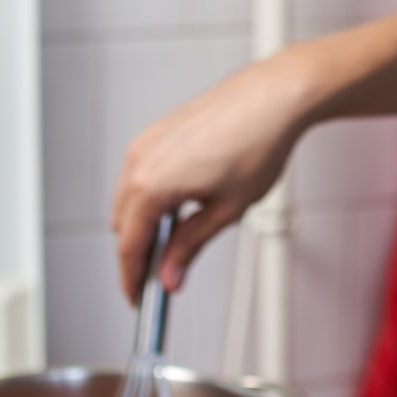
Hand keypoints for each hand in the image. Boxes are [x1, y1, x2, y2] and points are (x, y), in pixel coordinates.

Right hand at [110, 54, 312, 301]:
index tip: (139, 299)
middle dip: (136, 253)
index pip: (129, 245)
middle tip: (161, 276)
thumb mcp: (227, 210)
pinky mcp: (157, 131)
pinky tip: (177, 209)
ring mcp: (146, 142)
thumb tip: (170, 275)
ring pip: (127, 199)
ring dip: (141, 224)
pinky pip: (139, 175)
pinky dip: (148, 198)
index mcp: (153, 184)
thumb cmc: (259, 143)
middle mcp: (141, 160)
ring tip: (173, 244)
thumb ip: (190, 246)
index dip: (131, 278)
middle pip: (122, 223)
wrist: (275, 97)